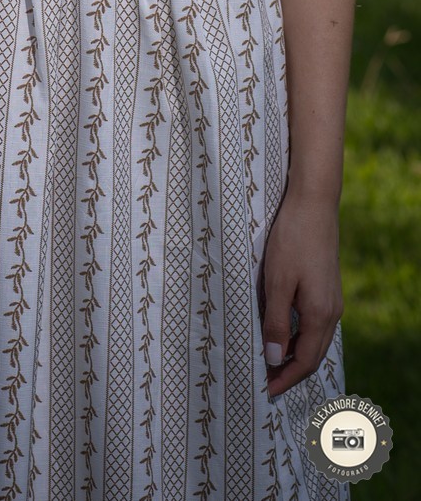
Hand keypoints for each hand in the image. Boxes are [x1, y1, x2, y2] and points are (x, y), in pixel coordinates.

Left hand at [261, 189, 342, 395]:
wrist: (313, 205)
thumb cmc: (292, 240)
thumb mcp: (277, 281)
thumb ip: (276, 321)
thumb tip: (274, 359)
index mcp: (320, 314)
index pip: (304, 361)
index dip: (285, 378)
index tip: (266, 391)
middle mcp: (332, 312)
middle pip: (312, 354)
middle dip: (289, 371)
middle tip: (264, 380)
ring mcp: (332, 300)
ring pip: (315, 340)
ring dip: (294, 354)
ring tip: (270, 361)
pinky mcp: (327, 288)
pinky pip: (315, 324)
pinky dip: (299, 336)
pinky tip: (282, 332)